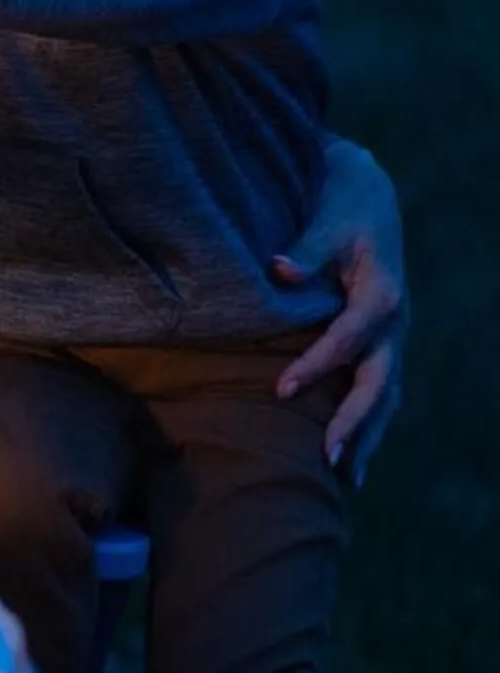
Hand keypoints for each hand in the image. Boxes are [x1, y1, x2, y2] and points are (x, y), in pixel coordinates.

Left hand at [271, 137, 407, 481]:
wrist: (367, 193)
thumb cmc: (339, 206)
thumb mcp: (326, 220)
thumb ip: (305, 249)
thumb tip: (279, 268)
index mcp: (380, 294)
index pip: (346, 338)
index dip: (315, 365)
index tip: (281, 390)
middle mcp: (393, 322)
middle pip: (378, 380)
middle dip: (355, 421)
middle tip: (328, 459)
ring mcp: (392, 337)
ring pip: (385, 394)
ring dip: (368, 435)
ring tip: (347, 478)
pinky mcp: (383, 343)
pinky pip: (379, 390)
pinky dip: (369, 423)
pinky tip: (354, 460)